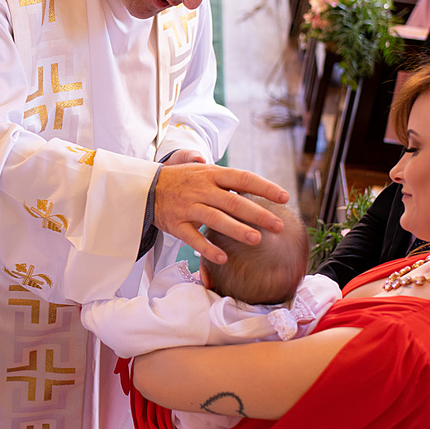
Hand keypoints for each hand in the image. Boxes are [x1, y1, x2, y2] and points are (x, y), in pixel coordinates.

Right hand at [154, 164, 287, 264]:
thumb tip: (252, 184)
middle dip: (258, 214)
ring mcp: (188, 207)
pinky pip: (192, 238)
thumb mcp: (202, 170)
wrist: (145, 187)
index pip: (243, 178)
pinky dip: (207, 248)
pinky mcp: (176, 224)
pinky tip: (222, 258)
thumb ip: (227, 178)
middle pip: (233, 202)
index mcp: (212, 174)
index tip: (285, 198)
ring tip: (257, 240)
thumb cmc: (181, 180)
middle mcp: (201, 189)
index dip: (265, 187)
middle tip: (278, 226)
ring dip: (237, 230)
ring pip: (215, 219)